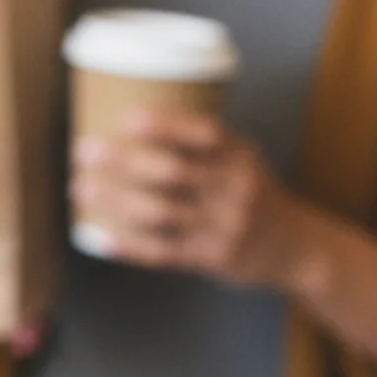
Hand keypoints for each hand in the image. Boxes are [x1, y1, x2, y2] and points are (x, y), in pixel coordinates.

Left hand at [71, 109, 307, 288]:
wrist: (296, 248)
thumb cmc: (250, 193)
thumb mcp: (242, 160)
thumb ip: (200, 146)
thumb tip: (126, 121)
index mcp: (241, 155)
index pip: (205, 134)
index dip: (166, 126)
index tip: (126, 118)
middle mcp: (236, 188)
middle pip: (173, 172)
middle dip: (124, 160)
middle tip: (84, 150)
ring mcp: (225, 226)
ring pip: (160, 212)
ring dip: (115, 200)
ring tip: (80, 187)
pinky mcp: (213, 258)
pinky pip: (163, 252)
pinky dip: (128, 245)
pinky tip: (98, 237)